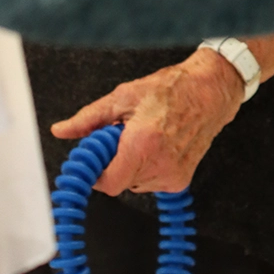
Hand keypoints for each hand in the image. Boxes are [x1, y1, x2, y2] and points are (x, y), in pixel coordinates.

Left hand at [51, 48, 248, 192]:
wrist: (211, 91)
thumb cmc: (172, 89)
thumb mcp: (124, 96)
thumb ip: (89, 118)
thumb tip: (62, 130)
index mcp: (142, 143)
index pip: (108, 183)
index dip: (96, 173)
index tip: (96, 159)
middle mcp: (159, 163)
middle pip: (119, 182)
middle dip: (114, 162)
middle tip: (123, 136)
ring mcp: (172, 175)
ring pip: (134, 183)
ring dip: (131, 165)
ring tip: (144, 137)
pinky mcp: (180, 181)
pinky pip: (150, 182)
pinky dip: (147, 167)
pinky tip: (157, 146)